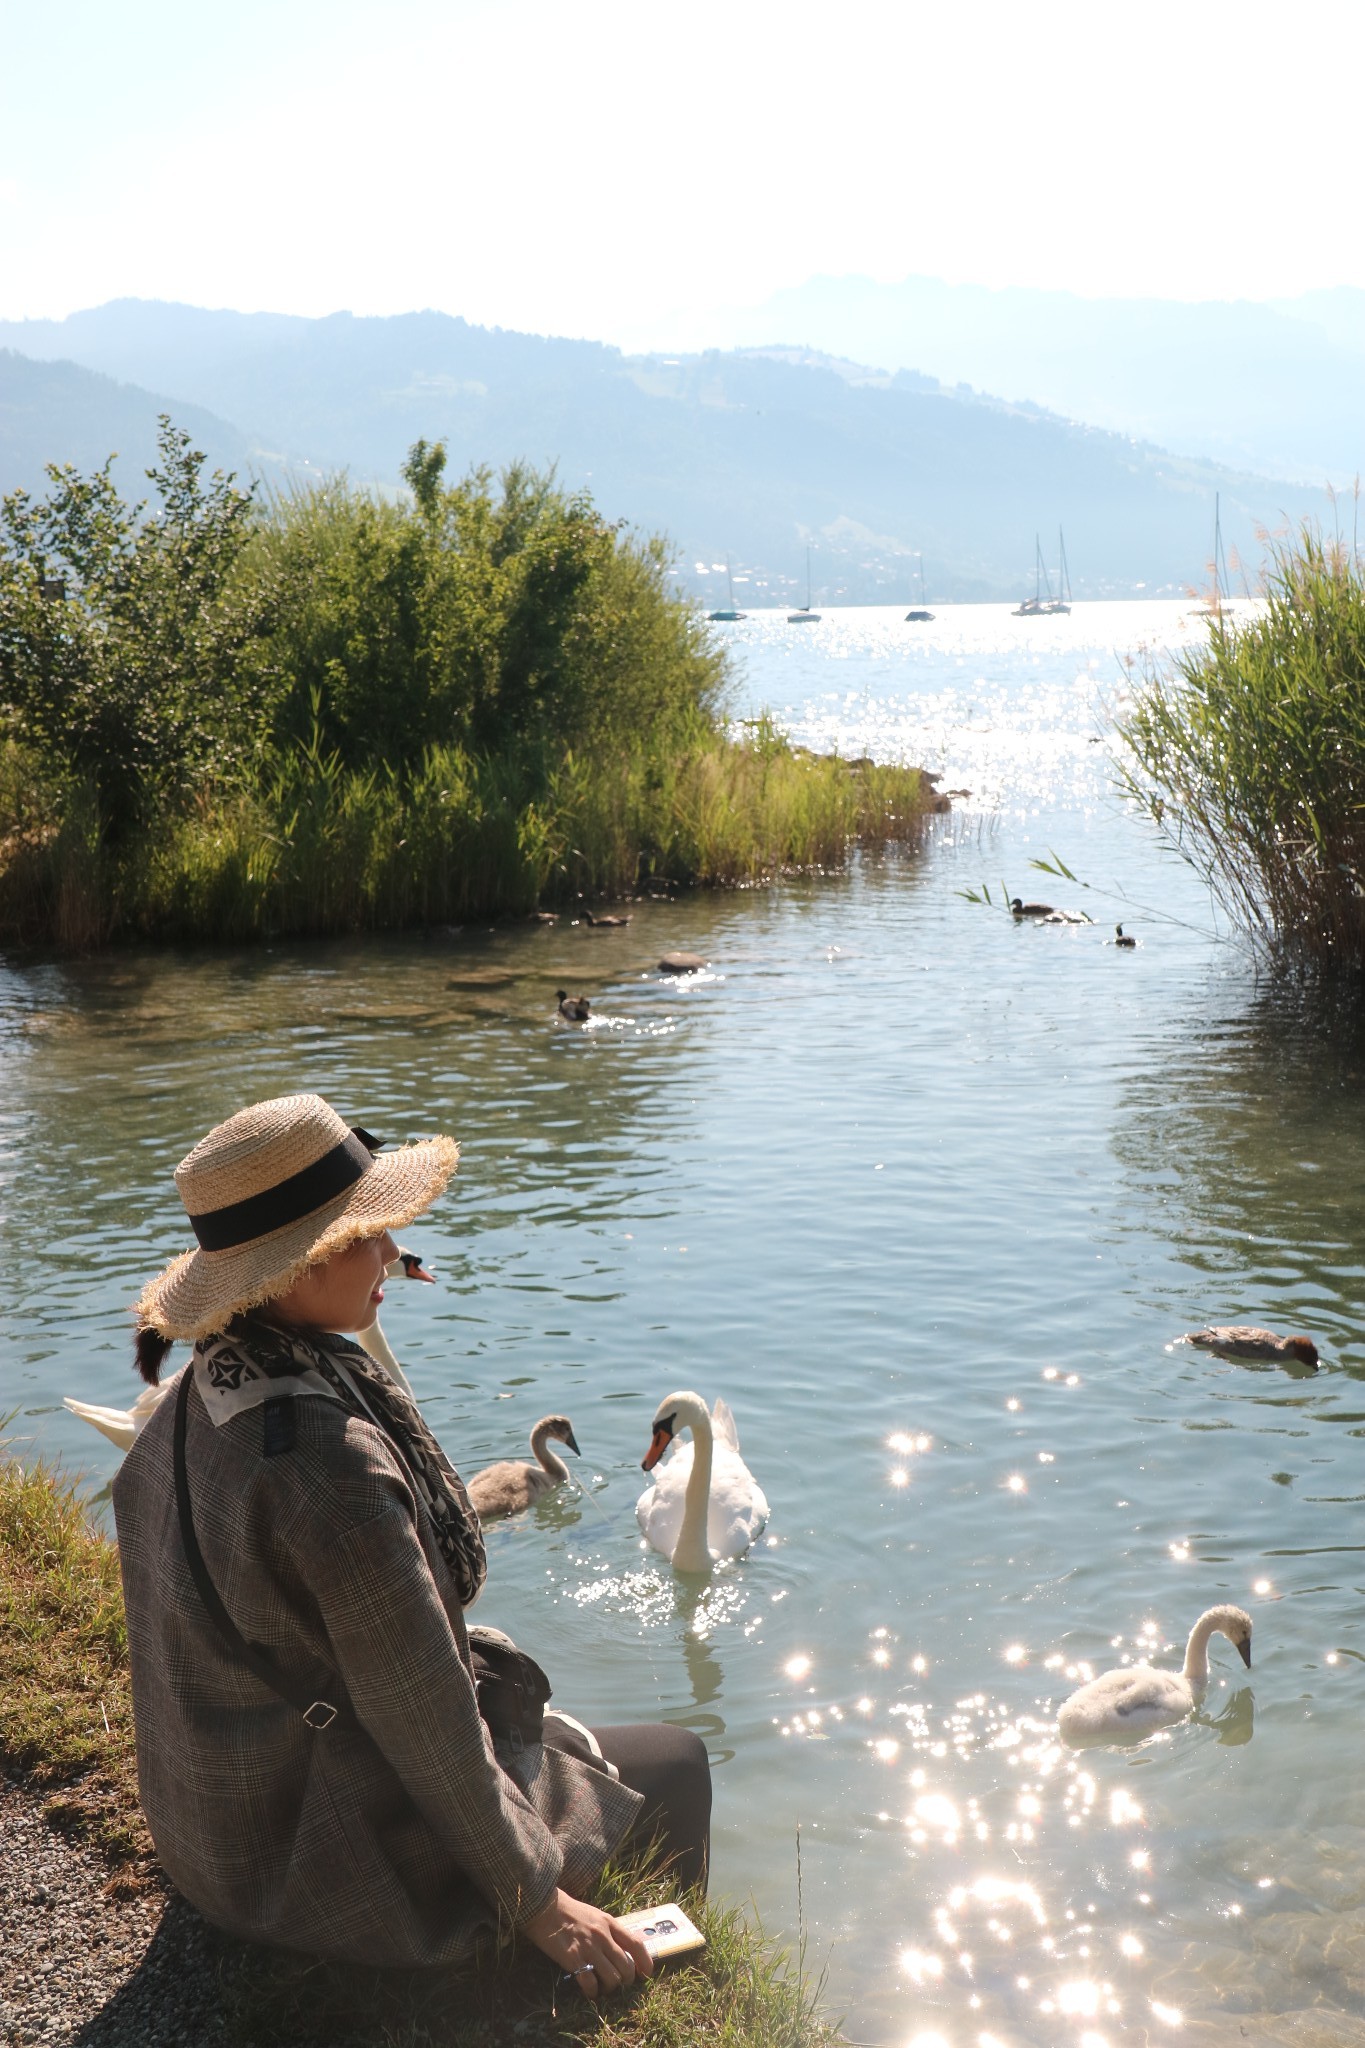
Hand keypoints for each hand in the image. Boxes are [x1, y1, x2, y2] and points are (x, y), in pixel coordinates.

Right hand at [522, 1888, 654, 2000]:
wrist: (545, 1908)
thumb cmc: (570, 1911)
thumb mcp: (595, 1915)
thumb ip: (609, 1931)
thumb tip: (621, 1950)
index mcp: (610, 1923)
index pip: (636, 1944)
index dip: (645, 1962)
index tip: (646, 1974)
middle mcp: (603, 1936)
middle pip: (626, 1967)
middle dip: (626, 1980)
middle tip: (619, 1983)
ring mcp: (589, 1948)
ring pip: (612, 1978)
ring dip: (609, 1988)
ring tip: (602, 1987)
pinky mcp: (573, 1960)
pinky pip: (590, 1984)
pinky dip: (592, 1992)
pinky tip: (589, 1991)